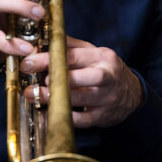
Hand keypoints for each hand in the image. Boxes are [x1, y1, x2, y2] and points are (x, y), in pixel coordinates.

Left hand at [20, 36, 143, 127]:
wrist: (133, 93)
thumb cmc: (106, 70)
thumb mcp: (93, 53)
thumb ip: (70, 46)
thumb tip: (43, 40)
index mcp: (102, 56)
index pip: (71, 56)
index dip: (47, 59)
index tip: (28, 62)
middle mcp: (106, 76)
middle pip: (77, 78)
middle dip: (52, 80)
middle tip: (34, 82)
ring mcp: (106, 98)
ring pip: (77, 100)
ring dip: (53, 99)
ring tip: (35, 96)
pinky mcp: (103, 117)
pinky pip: (80, 120)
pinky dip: (63, 117)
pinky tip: (48, 114)